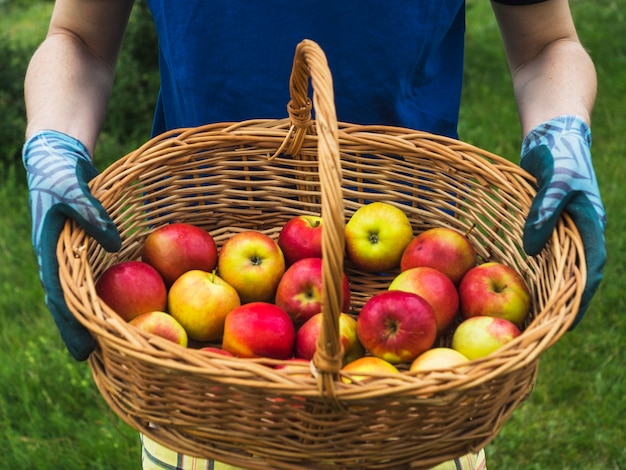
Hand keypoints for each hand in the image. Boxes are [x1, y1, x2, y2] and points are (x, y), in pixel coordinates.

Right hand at [23, 130, 120, 359]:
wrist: (55, 161)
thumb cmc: (61, 175)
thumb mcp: (73, 189)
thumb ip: (92, 214)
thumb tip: (116, 244)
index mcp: (50, 253)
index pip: (61, 298)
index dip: (72, 326)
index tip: (83, 351)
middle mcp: (56, 260)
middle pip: (68, 303)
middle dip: (80, 330)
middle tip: (94, 359)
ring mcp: (67, 256)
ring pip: (77, 293)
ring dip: (89, 317)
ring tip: (106, 342)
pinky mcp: (80, 249)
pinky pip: (90, 277)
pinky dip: (98, 295)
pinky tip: (116, 306)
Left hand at [520, 115, 605, 327]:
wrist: (553, 134)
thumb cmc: (558, 154)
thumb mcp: (555, 180)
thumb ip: (544, 212)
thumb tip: (531, 249)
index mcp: (590, 224)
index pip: (591, 269)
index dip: (581, 297)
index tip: (567, 322)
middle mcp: (580, 230)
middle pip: (576, 273)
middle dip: (564, 300)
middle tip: (543, 326)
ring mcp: (565, 226)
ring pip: (560, 263)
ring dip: (550, 286)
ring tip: (531, 311)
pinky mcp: (549, 220)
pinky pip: (545, 249)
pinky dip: (538, 266)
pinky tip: (521, 279)